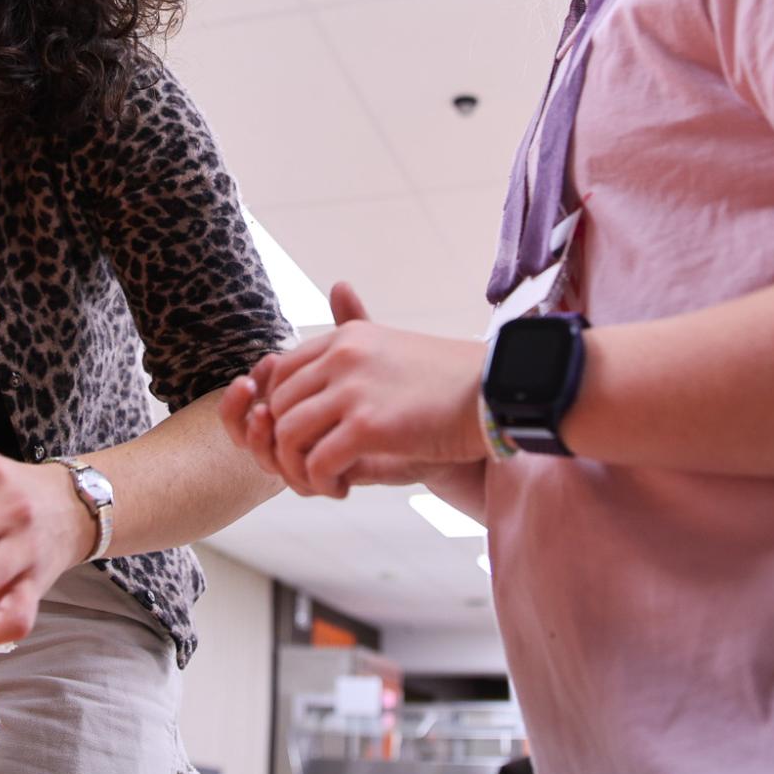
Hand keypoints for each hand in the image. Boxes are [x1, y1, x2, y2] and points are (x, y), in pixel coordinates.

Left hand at [222, 282, 486, 496]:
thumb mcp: (394, 342)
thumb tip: (337, 285)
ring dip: (297, 468)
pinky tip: (341, 488)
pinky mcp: (368, 426)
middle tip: (308, 467)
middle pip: (276, 406)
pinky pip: (317, 462)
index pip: (279, 373)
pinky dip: (321, 482)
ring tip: (323, 481)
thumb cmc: (449, 377)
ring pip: (287, 436)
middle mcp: (341, 357)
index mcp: (344, 338)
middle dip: (282, 444)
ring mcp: (353, 389)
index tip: (300, 436)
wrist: (497, 393)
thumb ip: (357, 327)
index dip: (277, 412)